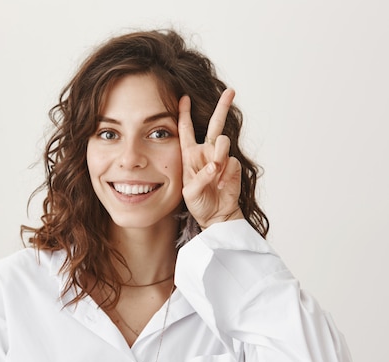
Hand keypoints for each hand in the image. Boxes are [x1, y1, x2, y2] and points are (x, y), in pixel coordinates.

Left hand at [178, 89, 243, 228]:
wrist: (215, 215)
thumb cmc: (198, 203)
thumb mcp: (190, 192)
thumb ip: (201, 178)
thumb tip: (215, 165)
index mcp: (189, 154)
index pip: (186, 129)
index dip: (184, 113)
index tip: (184, 98)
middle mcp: (206, 152)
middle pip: (215, 124)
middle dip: (223, 107)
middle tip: (231, 91)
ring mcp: (221, 158)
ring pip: (223, 142)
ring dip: (219, 154)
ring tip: (216, 171)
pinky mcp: (233, 166)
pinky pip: (231, 161)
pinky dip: (227, 173)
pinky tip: (222, 184)